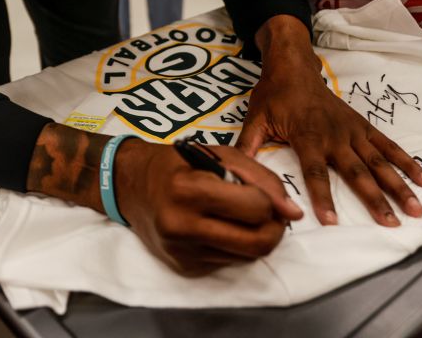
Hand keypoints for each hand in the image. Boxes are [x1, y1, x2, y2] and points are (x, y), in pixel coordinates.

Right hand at [114, 139, 303, 276]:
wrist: (128, 185)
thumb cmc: (177, 163)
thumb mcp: (219, 154)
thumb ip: (261, 178)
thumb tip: (293, 213)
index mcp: (190, 190)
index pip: (256, 208)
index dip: (271, 201)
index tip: (264, 194)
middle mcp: (182, 225)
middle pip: (257, 243)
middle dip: (274, 228)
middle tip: (270, 214)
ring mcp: (182, 251)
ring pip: (247, 256)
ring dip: (257, 237)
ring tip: (244, 218)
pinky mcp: (183, 267)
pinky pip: (229, 262)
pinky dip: (235, 246)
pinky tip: (221, 227)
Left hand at [238, 16, 421, 226]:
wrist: (294, 67)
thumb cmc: (273, 95)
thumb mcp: (254, 119)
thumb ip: (247, 146)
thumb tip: (234, 172)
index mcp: (307, 136)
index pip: (315, 172)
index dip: (322, 196)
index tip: (332, 221)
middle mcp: (334, 136)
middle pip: (357, 172)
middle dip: (375, 199)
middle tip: (390, 224)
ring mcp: (353, 131)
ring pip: (380, 162)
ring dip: (399, 186)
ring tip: (416, 209)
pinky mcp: (363, 126)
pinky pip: (389, 146)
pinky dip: (407, 162)